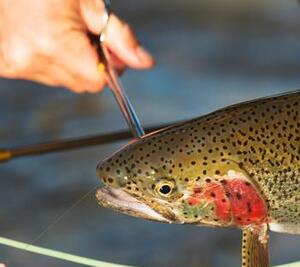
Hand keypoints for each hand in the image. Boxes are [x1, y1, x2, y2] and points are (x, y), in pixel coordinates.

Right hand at [0, 0, 153, 92]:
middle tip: (82, 34)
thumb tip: (144, 62)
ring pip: (61, 81)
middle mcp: (30, 59)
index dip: (108, 66)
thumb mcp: (92, 5)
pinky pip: (40, 74)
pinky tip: (43, 38)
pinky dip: (48, 60)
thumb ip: (120, 37)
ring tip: (57, 31)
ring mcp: (13, 64)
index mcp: (53, 44)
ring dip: (68, 62)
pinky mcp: (4, 66)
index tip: (107, 48)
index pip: (97, 81)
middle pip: (81, 84)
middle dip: (89, 63)